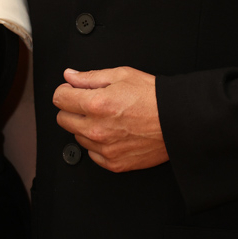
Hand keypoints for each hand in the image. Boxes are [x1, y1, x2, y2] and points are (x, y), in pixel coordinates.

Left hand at [53, 66, 168, 172]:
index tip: (72, 91)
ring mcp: (104, 148)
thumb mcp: (122, 75)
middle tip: (90, 104)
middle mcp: (97, 129)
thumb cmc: (154, 98)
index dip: (66, 91)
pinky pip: (92, 154)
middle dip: (72, 109)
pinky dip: (98, 144)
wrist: (178, 121)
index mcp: (97, 104)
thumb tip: (70, 76)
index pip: (59, 99)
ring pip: (77, 137)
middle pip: (63, 119)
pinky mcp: (113, 163)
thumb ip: (90, 77)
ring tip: (107, 118)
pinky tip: (113, 133)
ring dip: (86, 127)